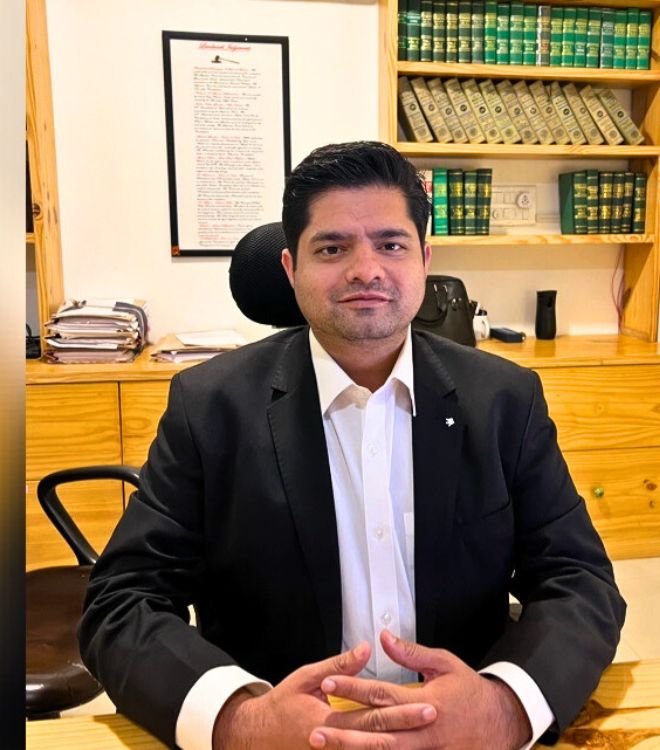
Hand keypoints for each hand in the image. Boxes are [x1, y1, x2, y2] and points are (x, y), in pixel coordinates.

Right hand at [212, 641, 436, 749]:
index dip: (403, 710)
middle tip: (435, 716)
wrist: (258, 738)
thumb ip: (338, 666)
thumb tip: (366, 649)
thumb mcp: (306, 678)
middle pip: (381, 737)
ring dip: (402, 745)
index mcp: (330, 719)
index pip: (374, 714)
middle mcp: (335, 744)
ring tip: (430, 739)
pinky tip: (401, 748)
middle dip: (410, 727)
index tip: (428, 703)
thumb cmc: (282, 704)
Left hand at [310, 630, 531, 749]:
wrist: (500, 723)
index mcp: (424, 701)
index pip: (380, 694)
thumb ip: (412, 653)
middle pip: (375, 731)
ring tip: (325, 747)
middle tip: (315, 729)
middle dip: (343, 731)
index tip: (328, 683)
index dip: (353, 688)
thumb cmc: (470, 691)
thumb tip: (383, 638)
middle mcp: (422, 730)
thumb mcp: (444, 664)